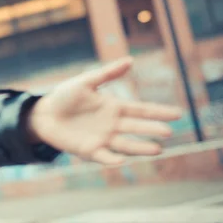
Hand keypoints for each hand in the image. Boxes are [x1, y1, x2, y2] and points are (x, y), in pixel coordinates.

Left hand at [27, 57, 181, 164]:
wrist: (44, 114)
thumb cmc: (64, 96)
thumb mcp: (85, 82)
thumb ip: (107, 74)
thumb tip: (130, 60)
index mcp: (114, 107)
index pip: (141, 110)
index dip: (159, 112)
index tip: (177, 114)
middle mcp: (112, 125)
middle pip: (136, 127)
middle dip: (152, 130)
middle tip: (168, 132)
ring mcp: (102, 138)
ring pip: (126, 145)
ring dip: (140, 148)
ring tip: (157, 150)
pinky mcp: (89, 150)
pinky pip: (103, 156)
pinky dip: (111, 159)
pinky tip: (120, 161)